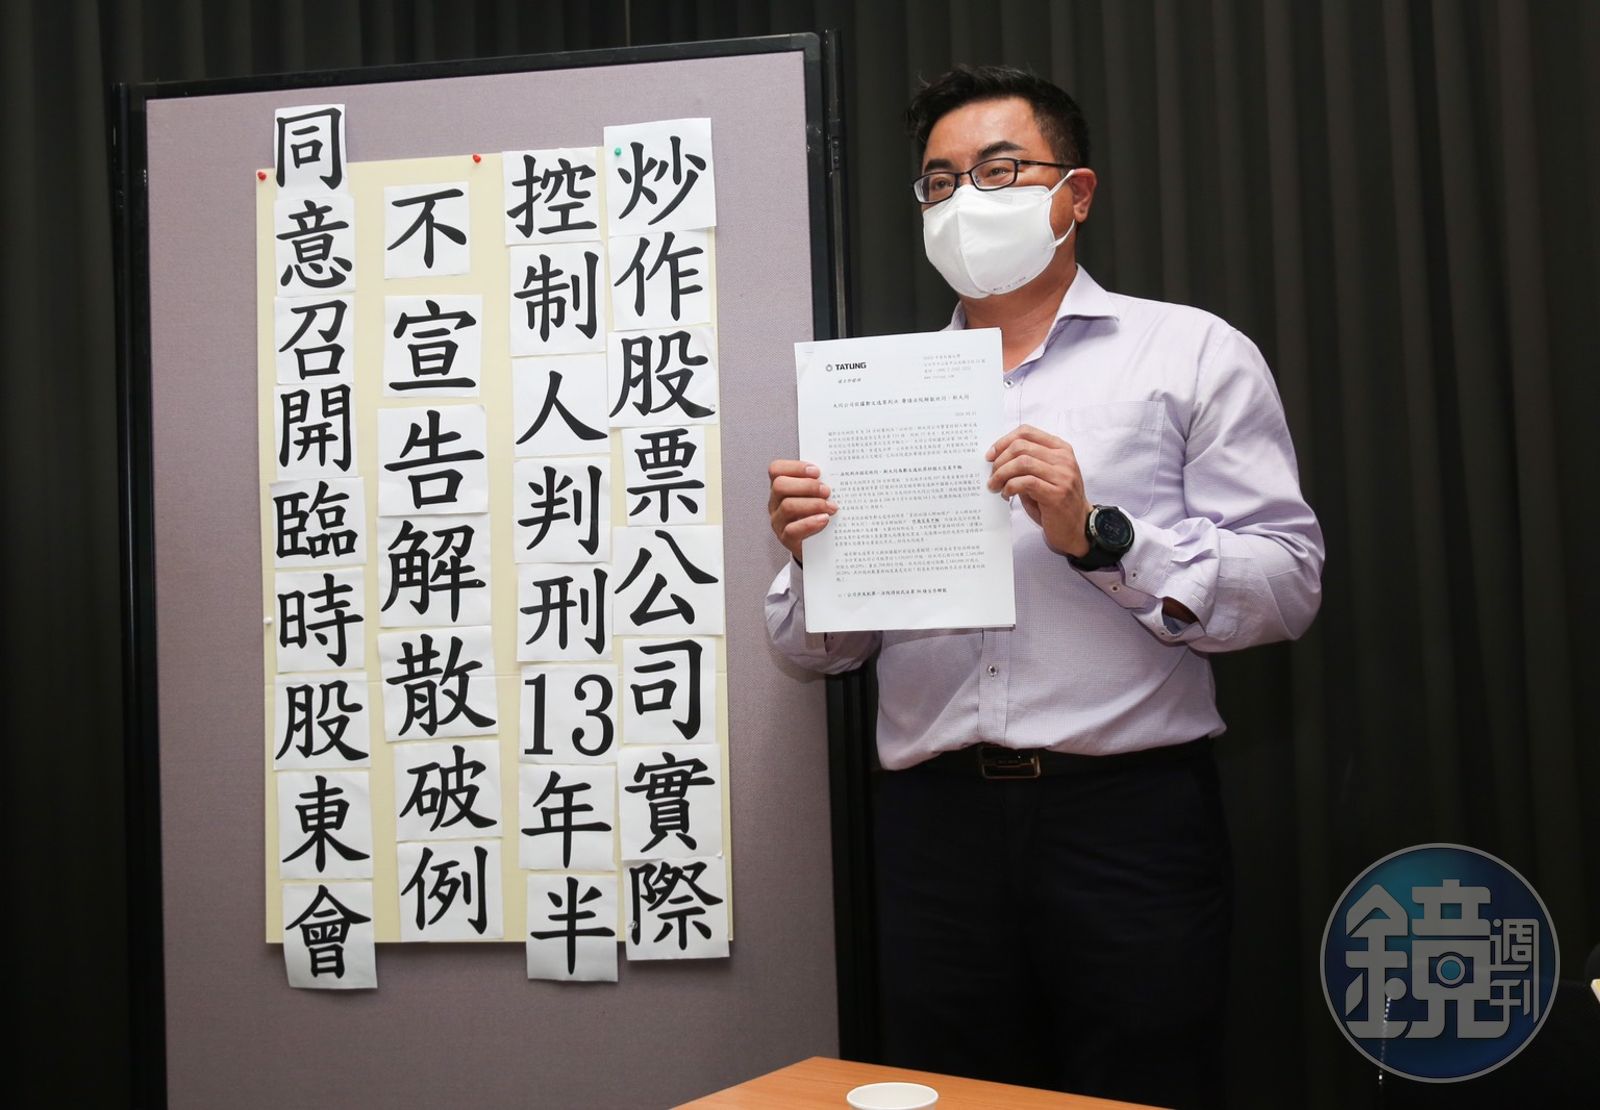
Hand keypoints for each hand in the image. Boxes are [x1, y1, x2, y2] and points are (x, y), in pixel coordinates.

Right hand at [767, 459, 835, 562]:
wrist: (816, 544)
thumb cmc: (817, 513)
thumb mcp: (816, 495)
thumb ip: (820, 483)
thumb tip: (838, 472)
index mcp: (781, 487)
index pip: (777, 470)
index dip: (795, 467)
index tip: (816, 471)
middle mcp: (775, 502)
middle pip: (780, 486)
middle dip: (807, 486)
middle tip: (826, 491)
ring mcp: (778, 521)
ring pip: (787, 507)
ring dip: (813, 504)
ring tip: (830, 507)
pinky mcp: (785, 538)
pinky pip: (792, 530)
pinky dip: (810, 523)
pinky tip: (824, 520)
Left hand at [986, 425, 1090, 556]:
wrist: (1078, 527)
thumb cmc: (1055, 501)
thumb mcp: (1044, 475)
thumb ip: (1027, 463)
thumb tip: (996, 459)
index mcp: (1060, 449)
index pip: (1026, 432)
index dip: (1003, 441)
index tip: (990, 456)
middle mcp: (1063, 459)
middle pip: (1021, 446)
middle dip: (1000, 461)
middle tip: (991, 476)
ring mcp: (1062, 476)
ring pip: (1022, 462)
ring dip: (1002, 474)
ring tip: (995, 486)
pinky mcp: (1057, 494)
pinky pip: (1026, 482)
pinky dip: (1010, 487)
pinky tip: (1007, 494)